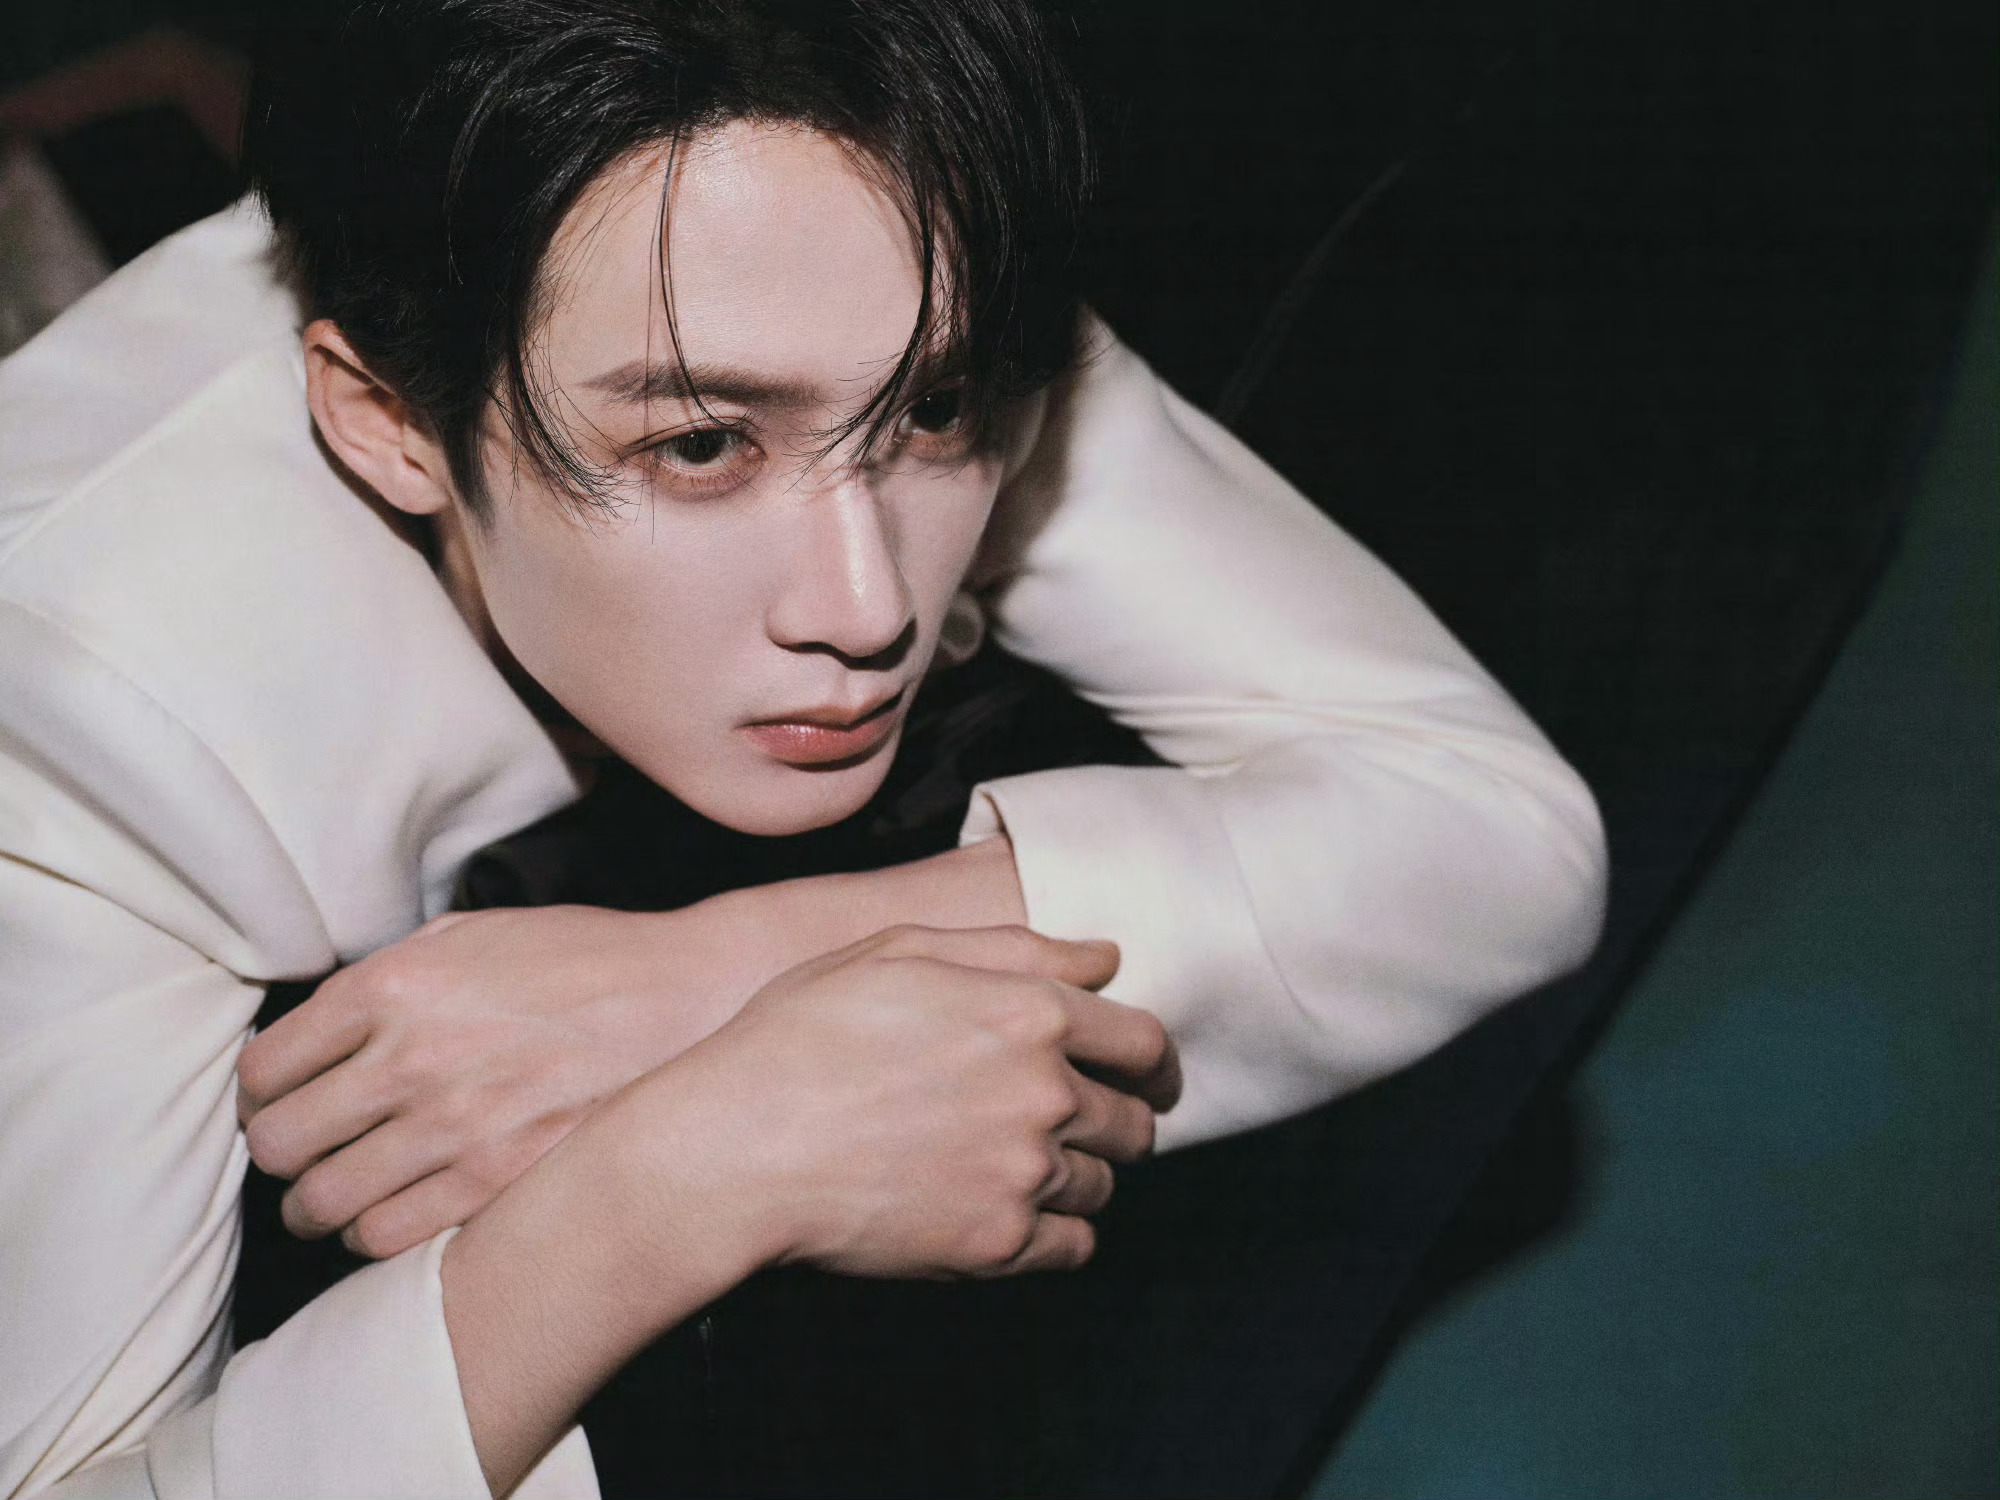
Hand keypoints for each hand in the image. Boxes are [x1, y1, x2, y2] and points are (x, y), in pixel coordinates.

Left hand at [238, 903, 747, 1257]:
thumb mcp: (475, 931)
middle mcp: (410, 1058)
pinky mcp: (496, 1181)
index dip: (263, 1092)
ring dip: (317, 1203)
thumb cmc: (583, 960)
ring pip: (322, 1202)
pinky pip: (386, 1238)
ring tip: (336, 1193)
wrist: (687, 998)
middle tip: (303, 1148)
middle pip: (279, 1143)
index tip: (280, 1099)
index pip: (266, 1068)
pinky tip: (390, 1213)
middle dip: (280, 1151)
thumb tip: (320, 1025)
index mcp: (394, 986)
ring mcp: (454, 1127)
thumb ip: (389, 974)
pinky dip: (371, 1235)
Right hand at [439, 923, 1174, 1494]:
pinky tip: (1007, 1209)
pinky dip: (1055, 1231)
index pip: (1145, 1042)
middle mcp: (1045, 1093)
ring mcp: (1025, 1174)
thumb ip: (1015, 948)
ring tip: (1015, 1165)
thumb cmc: (800, 1036)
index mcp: (1030, 1012)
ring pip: (1103, 1183)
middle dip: (1114, 1118)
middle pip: (1134, 1120)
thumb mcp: (898, 952)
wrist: (735, 1149)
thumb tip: (1104, 958)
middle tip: (1070, 1124)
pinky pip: (1074, 1245)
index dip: (1150, 1059)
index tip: (1143, 1074)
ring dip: (1077, 1174)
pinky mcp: (998, 1245)